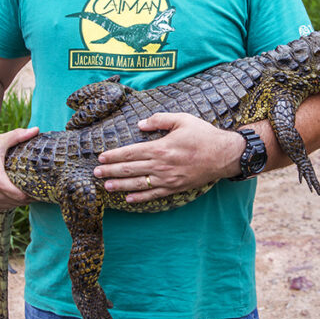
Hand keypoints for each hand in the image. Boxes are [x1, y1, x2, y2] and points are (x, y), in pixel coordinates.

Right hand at [0, 126, 38, 210]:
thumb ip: (19, 135)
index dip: (34, 193)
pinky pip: (6, 206)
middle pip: (19, 201)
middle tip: (42, 187)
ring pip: (13, 205)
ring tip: (32, 189)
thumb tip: (37, 130)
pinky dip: (13, 201)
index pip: (21, 195)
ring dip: (22, 199)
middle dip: (31, 195)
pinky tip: (18, 192)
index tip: (44, 185)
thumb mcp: (1, 140)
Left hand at [93, 113, 241, 203]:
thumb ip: (159, 120)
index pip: (131, 153)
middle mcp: (162, 166)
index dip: (114, 156)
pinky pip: (154, 195)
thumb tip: (140, 124)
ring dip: (120, 185)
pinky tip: (128, 199)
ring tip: (106, 187)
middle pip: (130, 169)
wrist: (224, 155)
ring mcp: (168, 179)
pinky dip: (140, 198)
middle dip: (111, 171)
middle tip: (95, 173)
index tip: (101, 157)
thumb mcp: (182, 119)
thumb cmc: (203, 135)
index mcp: (161, 147)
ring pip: (138, 184)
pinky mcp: (175, 188)